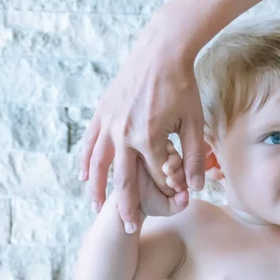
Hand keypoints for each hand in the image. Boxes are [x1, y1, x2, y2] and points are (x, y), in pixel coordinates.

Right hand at [79, 5, 205, 232]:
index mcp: (149, 138)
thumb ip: (194, 157)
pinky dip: (85, 160)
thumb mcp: (194, 122)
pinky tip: (82, 175)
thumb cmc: (183, 86)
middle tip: (126, 228)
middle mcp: (124, 134)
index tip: (176, 198)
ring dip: (97, 188)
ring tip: (96, 208)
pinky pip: (90, 142)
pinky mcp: (102, 113)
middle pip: (124, 179)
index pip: (157, 174)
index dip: (168, 188)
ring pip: (99, 164)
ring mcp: (110, 123)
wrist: (161, 51)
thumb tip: (196, 187)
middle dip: (126, 205)